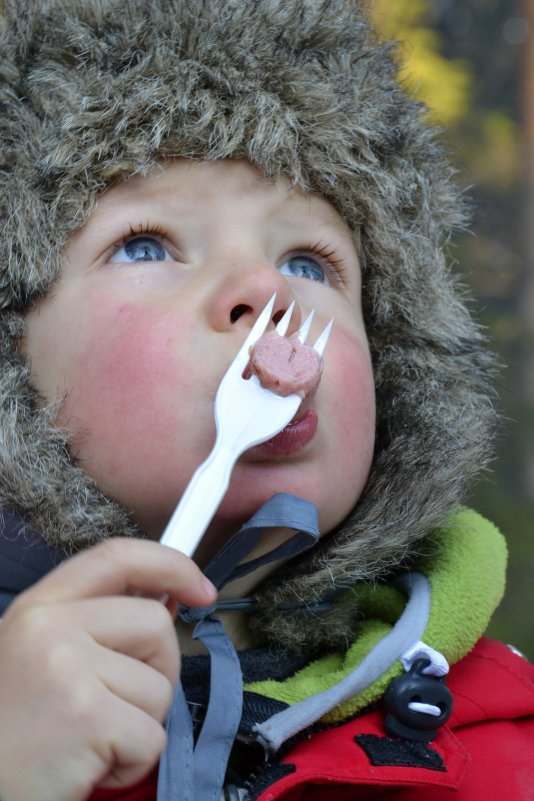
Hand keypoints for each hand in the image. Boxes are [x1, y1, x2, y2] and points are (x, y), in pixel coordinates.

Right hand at [0, 538, 215, 800]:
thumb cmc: (12, 730)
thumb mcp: (40, 655)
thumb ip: (94, 624)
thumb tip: (166, 604)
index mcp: (39, 606)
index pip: (117, 557)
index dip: (171, 565)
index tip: (202, 589)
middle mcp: (50, 627)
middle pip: (155, 624)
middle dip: (159, 668)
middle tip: (120, 706)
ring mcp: (69, 669)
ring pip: (160, 686)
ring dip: (139, 723)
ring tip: (90, 740)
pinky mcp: (88, 718)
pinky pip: (152, 737)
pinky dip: (132, 762)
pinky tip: (89, 766)